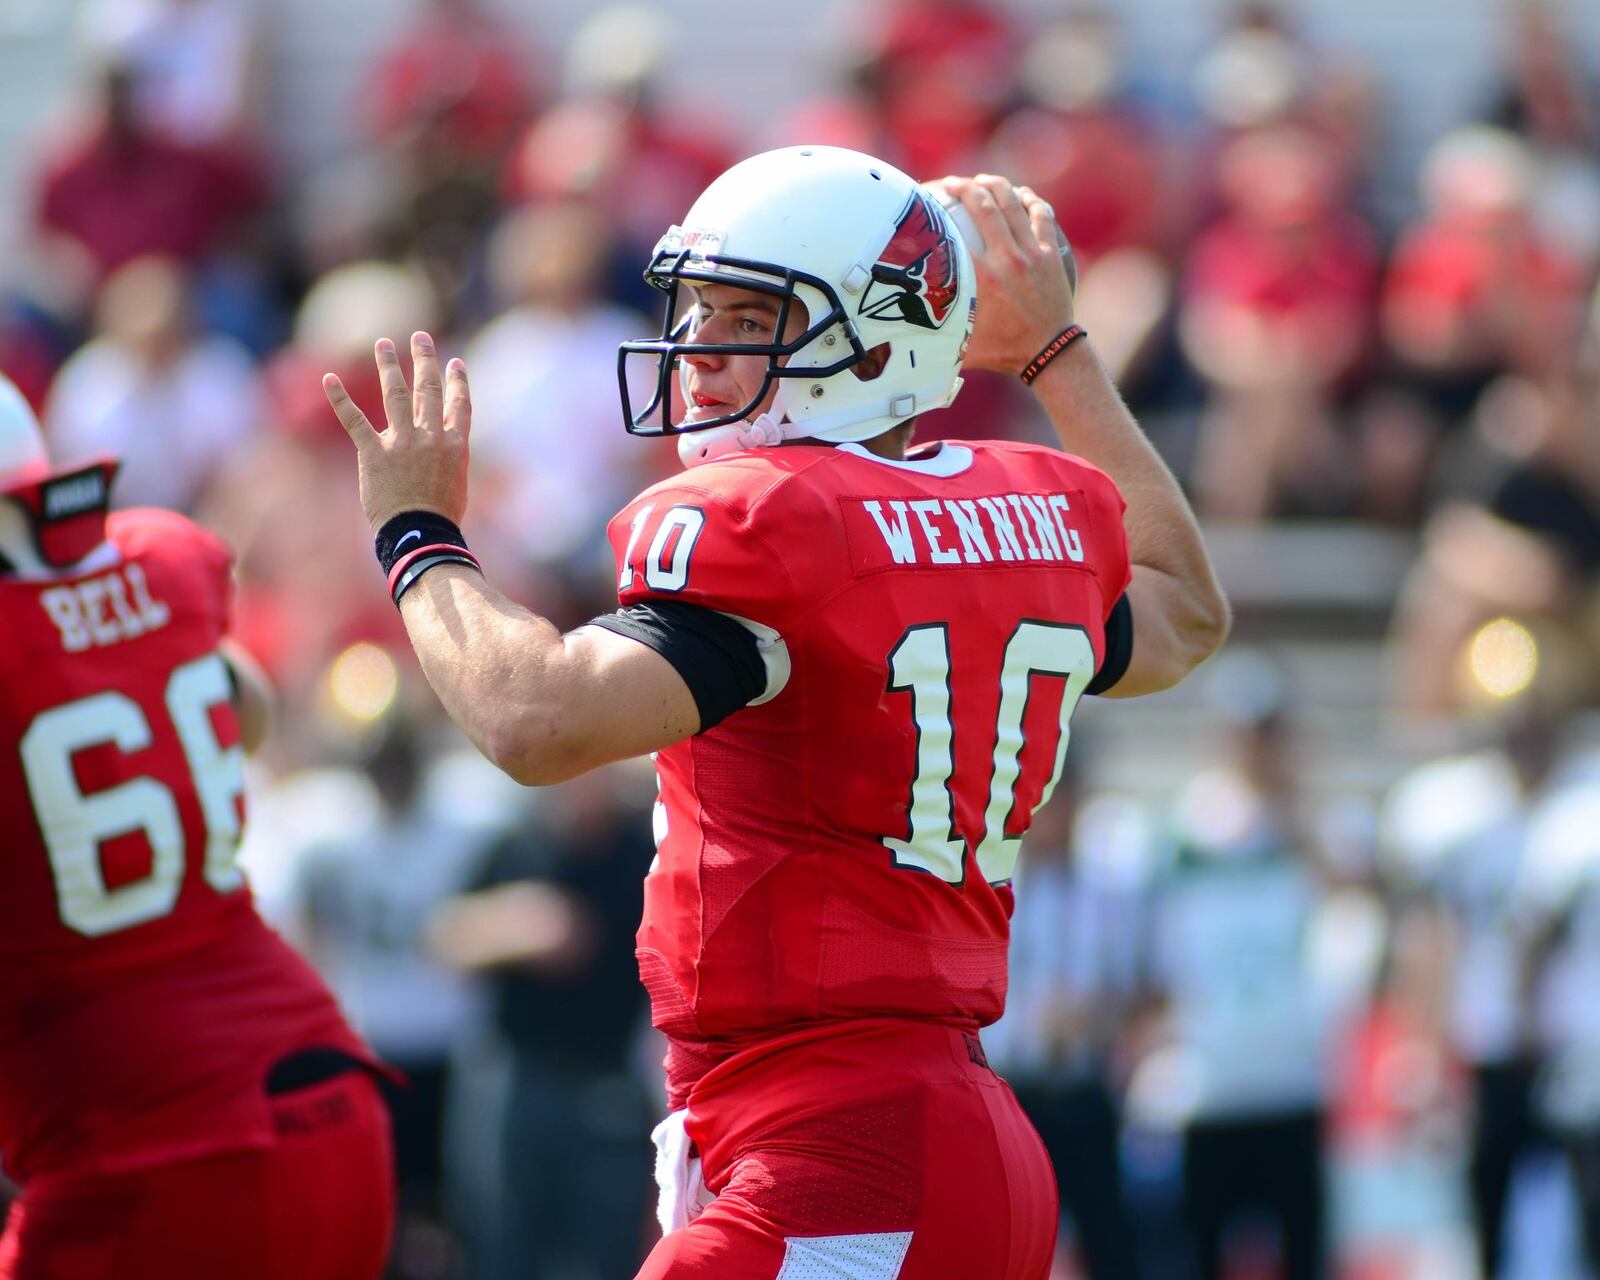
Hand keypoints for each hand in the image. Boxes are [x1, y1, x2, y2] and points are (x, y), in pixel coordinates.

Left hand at [324, 331, 470, 532]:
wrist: (421, 533)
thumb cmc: (441, 517)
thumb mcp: (457, 484)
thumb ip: (449, 459)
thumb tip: (443, 450)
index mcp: (455, 445)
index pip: (459, 404)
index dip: (457, 381)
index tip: (454, 363)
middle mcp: (430, 436)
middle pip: (428, 389)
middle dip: (424, 360)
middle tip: (421, 337)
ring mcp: (401, 442)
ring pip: (395, 394)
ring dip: (389, 366)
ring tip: (383, 344)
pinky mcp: (374, 452)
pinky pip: (354, 420)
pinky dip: (339, 398)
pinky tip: (329, 378)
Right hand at [932, 174, 1075, 375]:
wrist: (1049, 354)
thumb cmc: (1003, 352)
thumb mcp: (962, 344)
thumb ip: (933, 338)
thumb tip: (899, 338)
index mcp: (980, 279)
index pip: (952, 234)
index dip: (936, 213)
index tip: (925, 204)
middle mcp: (1005, 259)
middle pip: (983, 206)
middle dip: (964, 187)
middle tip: (951, 183)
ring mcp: (1031, 253)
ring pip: (1012, 203)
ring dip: (995, 185)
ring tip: (981, 181)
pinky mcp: (1051, 253)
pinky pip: (1040, 215)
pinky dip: (1029, 200)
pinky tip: (1020, 194)